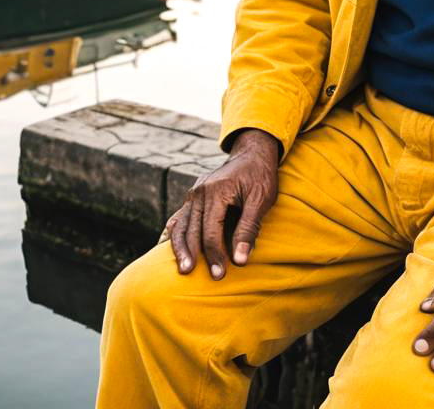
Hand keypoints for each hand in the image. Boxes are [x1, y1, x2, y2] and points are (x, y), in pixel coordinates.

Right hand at [164, 128, 279, 279]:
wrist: (253, 155)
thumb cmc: (260, 177)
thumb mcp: (261, 200)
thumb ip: (249, 229)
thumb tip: (240, 260)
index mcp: (216, 190)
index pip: (210, 230)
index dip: (215, 255)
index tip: (220, 274)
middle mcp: (199, 191)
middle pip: (192, 230)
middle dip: (196, 256)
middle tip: (202, 278)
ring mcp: (194, 194)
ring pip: (180, 225)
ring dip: (180, 248)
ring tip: (183, 269)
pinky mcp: (193, 197)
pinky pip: (179, 218)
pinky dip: (175, 235)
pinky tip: (172, 250)